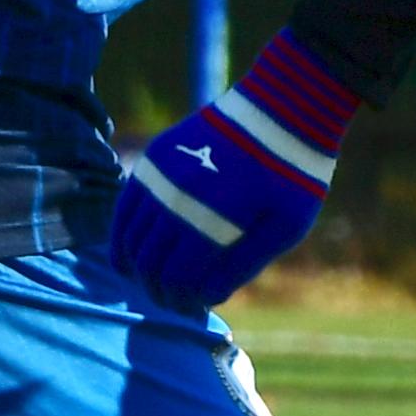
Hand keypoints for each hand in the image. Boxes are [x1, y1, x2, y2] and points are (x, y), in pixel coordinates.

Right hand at [112, 33, 356, 311]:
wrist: (282, 107)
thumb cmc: (293, 174)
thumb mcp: (285, 229)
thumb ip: (243, 265)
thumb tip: (204, 296)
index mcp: (211, 222)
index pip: (178, 280)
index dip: (182, 302)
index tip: (193, 308)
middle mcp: (177, 201)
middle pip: (150, 265)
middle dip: (160, 291)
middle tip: (176, 302)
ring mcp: (160, 177)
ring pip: (131, 240)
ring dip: (138, 269)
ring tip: (155, 282)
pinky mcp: (154, 158)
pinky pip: (124, 209)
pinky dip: (123, 237)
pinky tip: (130, 257)